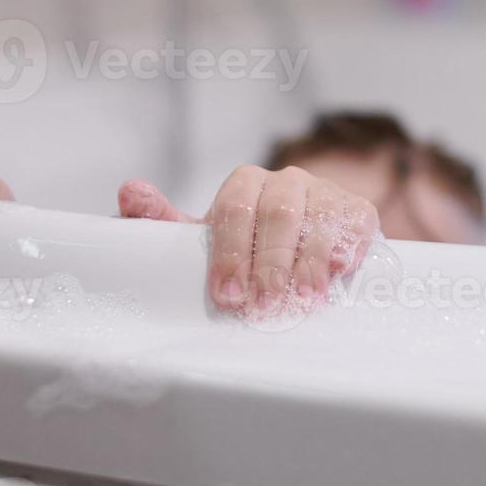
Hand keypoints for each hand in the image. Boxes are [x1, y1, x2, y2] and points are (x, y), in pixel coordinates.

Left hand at [119, 165, 380, 314]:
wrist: (302, 242)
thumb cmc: (246, 246)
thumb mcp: (205, 238)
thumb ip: (164, 222)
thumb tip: (128, 192)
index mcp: (244, 185)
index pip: (234, 210)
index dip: (230, 254)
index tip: (227, 294)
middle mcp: (285, 181)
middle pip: (277, 214)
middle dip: (269, 263)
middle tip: (264, 304)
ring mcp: (324, 193)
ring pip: (318, 218)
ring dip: (309, 261)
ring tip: (302, 300)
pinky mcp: (357, 210)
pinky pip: (356, 221)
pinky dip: (347, 245)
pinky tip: (339, 272)